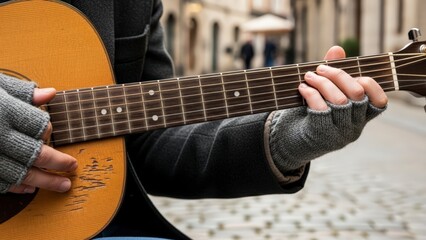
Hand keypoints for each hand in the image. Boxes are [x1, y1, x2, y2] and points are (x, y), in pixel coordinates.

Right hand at [8, 88, 77, 193]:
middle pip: (36, 153)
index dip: (48, 130)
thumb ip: (20, 91)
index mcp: (3, 111)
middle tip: (73, 168)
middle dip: (58, 162)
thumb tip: (51, 94)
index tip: (50, 133)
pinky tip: (30, 189)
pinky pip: (0, 182)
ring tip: (63, 185)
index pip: (39, 125)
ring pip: (22, 172)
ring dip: (45, 181)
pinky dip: (17, 186)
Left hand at [268, 46, 387, 171]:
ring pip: (339, 100)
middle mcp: (354, 126)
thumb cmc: (313, 115)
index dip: (370, 84)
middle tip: (320, 68)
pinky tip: (302, 88)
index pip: (380, 101)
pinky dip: (310, 93)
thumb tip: (337, 49)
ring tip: (308, 76)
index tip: (351, 74)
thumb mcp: (325, 94)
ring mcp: (339, 132)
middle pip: (357, 93)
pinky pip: (320, 109)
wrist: (292, 142)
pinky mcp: (321, 134)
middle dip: (338, 75)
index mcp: (361, 117)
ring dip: (322, 82)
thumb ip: (333, 74)